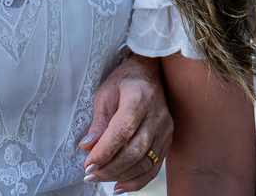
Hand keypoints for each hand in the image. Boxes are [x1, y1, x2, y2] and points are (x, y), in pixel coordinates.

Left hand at [80, 53, 172, 191]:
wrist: (151, 72)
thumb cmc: (124, 82)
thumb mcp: (105, 94)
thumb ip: (98, 121)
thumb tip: (88, 147)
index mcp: (140, 98)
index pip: (123, 131)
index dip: (104, 151)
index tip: (87, 164)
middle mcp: (158, 114)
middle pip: (135, 150)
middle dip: (109, 167)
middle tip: (89, 175)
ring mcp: (166, 128)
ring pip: (145, 161)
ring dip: (120, 175)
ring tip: (99, 178)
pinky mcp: (168, 138)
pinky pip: (155, 166)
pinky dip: (137, 181)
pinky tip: (119, 186)